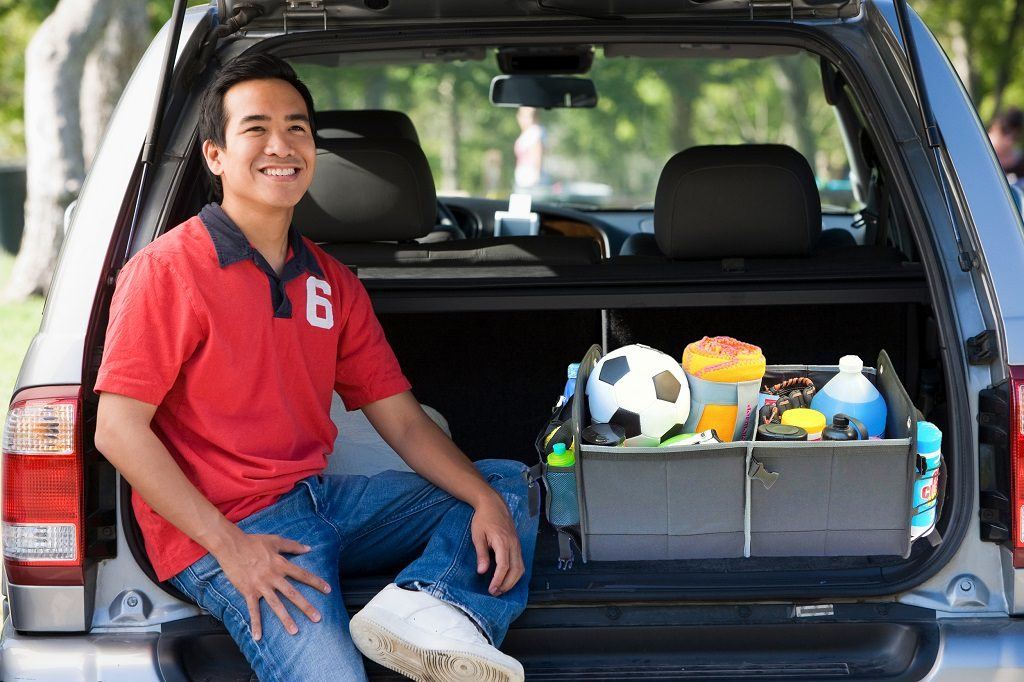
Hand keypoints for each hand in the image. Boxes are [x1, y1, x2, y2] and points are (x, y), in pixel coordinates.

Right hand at [213, 532, 331, 640]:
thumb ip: (293, 545)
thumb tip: (309, 548)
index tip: (328, 590)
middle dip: (305, 606)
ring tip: (295, 631)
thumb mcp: (275, 540)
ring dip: (285, 619)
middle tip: (317, 618)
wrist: (231, 545)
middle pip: (292, 593)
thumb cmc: (253, 541)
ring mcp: (260, 586)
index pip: (302, 574)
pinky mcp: (248, 591)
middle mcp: (273, 576)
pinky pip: (253, 610)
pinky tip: (258, 637)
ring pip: (276, 604)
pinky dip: (255, 624)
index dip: (316, 582)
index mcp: (280, 564)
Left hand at [470, 495, 524, 596]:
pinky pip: (520, 562)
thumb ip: (481, 554)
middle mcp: (513, 544)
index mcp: (503, 542)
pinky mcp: (517, 544)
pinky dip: (515, 573)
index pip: (504, 566)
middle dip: (507, 584)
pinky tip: (507, 578)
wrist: (493, 504)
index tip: (491, 589)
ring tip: (501, 588)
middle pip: (516, 570)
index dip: (498, 580)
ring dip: (513, 581)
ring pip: (521, 568)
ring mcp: (517, 544)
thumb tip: (482, 571)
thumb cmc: (483, 518)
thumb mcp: (478, 535)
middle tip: (496, 592)